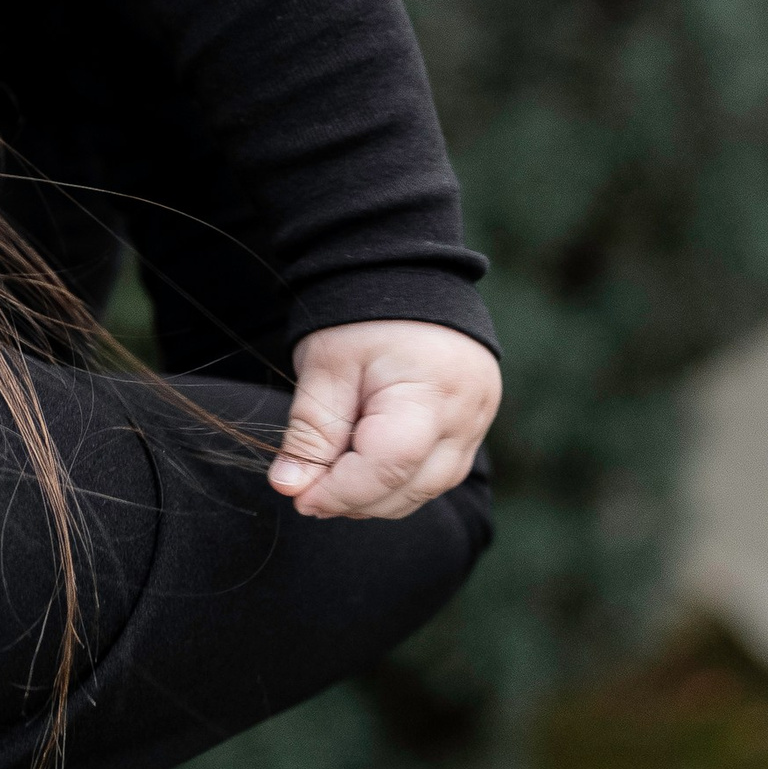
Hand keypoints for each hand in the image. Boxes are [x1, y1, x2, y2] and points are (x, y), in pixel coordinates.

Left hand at [267, 320, 499, 520]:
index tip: (300, 498)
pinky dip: (402, 477)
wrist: (405, 268)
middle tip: (307, 492)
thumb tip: (288, 487)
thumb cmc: (361, 311)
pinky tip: (366, 467)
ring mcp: (478, 420)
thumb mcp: (327, 365)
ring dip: (379, 495)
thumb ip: (310, 431)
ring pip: (428, 487)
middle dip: (356, 500)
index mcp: (431, 393)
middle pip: (412, 487)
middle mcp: (467, 415)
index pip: (387, 467)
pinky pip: (440, 470)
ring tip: (333, 478)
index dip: (340, 492)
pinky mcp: (476, 421)